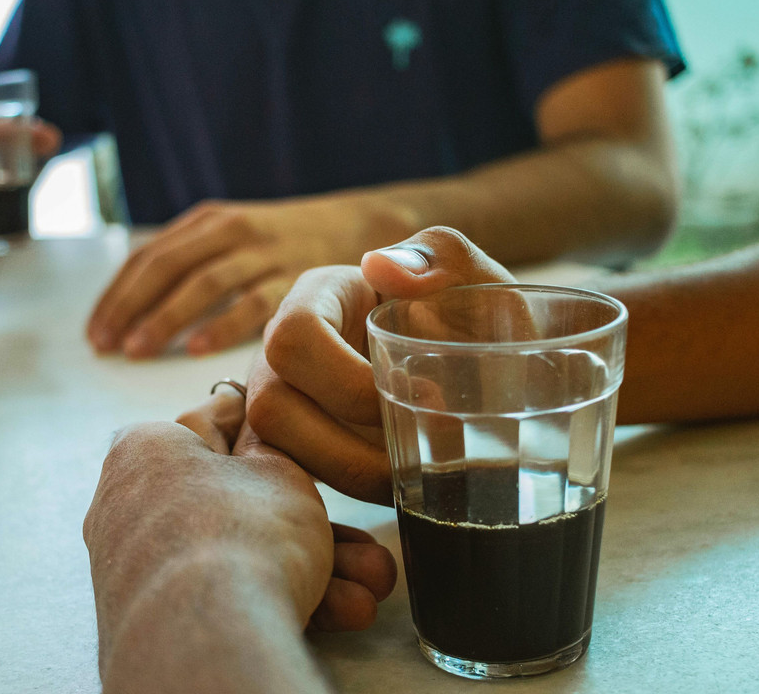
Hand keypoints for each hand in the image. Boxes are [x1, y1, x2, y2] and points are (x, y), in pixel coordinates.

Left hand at [84, 393, 395, 644]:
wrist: (207, 641)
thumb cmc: (244, 533)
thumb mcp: (279, 471)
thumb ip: (271, 447)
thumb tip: (259, 434)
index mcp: (148, 449)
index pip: (218, 422)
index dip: (275, 430)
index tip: (310, 437)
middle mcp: (133, 505)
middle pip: (244, 505)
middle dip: (318, 528)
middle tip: (366, 546)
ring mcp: (143, 567)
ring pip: (245, 555)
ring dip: (317, 571)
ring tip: (371, 590)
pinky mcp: (159, 618)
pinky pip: (229, 594)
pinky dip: (281, 598)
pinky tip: (344, 613)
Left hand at [86, 195, 416, 357]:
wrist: (360, 224)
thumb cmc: (285, 244)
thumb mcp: (234, 238)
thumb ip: (191, 263)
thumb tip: (134, 309)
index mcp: (208, 221)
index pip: (148, 255)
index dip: (116, 294)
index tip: (94, 332)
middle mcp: (231, 230)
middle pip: (166, 265)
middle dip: (129, 306)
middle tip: (105, 345)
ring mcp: (264, 251)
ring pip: (204, 282)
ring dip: (165, 317)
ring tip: (137, 350)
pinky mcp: (296, 275)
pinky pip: (252, 302)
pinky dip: (221, 325)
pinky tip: (195, 350)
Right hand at [247, 226, 515, 503]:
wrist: (489, 371)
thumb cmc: (475, 320)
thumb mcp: (477, 281)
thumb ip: (442, 257)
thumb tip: (379, 266)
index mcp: (318, 297)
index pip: (293, 337)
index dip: (348, 382)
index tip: (422, 399)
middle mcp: (284, 353)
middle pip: (270, 408)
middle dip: (348, 450)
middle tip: (419, 459)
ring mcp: (283, 404)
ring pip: (277, 456)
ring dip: (350, 480)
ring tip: (415, 483)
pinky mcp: (296, 449)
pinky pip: (291, 486)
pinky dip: (342, 501)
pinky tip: (394, 497)